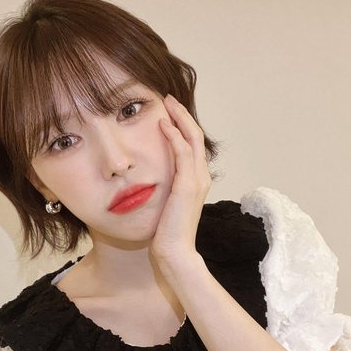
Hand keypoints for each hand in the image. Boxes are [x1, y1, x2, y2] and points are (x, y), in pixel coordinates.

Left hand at [150, 94, 210, 265]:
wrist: (174, 252)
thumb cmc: (166, 233)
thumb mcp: (165, 204)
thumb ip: (163, 188)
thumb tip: (149, 178)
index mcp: (196, 180)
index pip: (192, 145)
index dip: (182, 125)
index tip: (168, 112)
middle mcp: (201, 176)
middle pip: (196, 135)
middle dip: (182, 114)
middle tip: (168, 99)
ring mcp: (197, 180)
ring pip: (192, 138)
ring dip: (179, 118)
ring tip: (166, 103)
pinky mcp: (188, 185)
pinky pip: (183, 152)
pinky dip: (174, 135)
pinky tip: (162, 124)